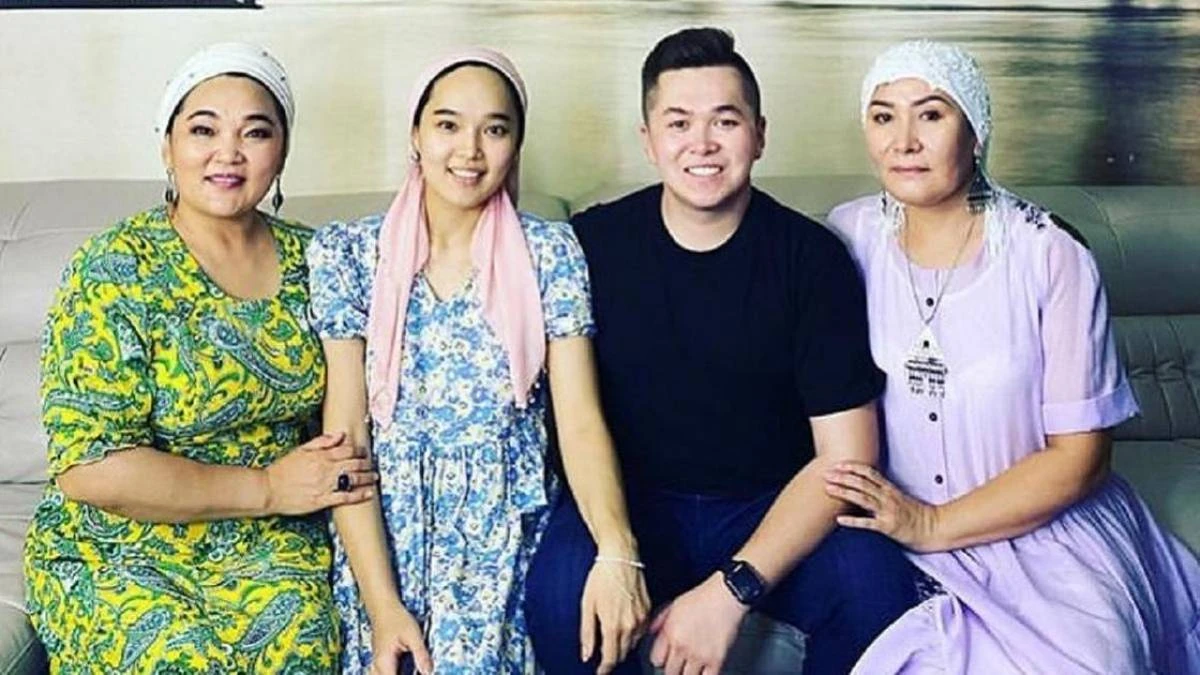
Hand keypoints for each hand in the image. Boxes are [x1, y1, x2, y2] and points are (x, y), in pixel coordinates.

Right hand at [264, 432, 376, 514]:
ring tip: (375, 477)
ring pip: (353, 479)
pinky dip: (359, 495)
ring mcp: (325, 486)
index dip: (359, 450)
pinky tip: (369, 493)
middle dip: (367, 464)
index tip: (364, 452)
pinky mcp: (322, 501)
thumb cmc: (282, 469)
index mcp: (321, 456)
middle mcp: (326, 470)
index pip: (347, 450)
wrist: (268, 489)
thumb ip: (322, 442)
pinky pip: (346, 497)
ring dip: (367, 478)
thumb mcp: (300, 449)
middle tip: (373, 465)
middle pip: (354, 464)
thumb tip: (340, 434)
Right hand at [369, 603, 433, 674]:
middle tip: (419, 669)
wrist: (383, 606)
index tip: (421, 673)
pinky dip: (396, 672)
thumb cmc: (397, 618)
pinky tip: (409, 668)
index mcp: (385, 663)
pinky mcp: (382, 660)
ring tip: (413, 669)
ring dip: (399, 673)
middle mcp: (379, 666)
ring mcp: (379, 664)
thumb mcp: (413, 635)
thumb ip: (421, 655)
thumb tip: (430, 672)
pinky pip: (386, 673)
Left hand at [581, 558, 649, 673]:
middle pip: (622, 653)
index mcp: (613, 626)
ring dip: (623, 646)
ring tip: (613, 640)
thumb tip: (586, 654)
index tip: (600, 672)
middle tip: (603, 657)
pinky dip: (632, 634)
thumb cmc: (601, 577)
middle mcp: (631, 625)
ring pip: (633, 643)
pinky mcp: (648, 610)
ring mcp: (642, 618)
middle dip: (613, 657)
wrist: (620, 557)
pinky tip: (624, 627)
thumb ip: (587, 633)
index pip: (611, 658)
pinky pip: (641, 631)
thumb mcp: (587, 606)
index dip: (604, 669)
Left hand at [648, 573, 746, 674]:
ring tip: (692, 668)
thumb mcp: (675, 604)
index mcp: (670, 633)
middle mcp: (682, 646)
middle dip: (673, 669)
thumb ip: (661, 620)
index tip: (665, 658)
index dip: (660, 659)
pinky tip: (705, 671)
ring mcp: (699, 655)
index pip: (656, 659)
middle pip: (670, 672)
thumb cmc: (703, 596)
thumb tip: (653, 631)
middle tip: (679, 665)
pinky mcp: (716, 659)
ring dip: (688, 674)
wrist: (726, 595)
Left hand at [825, 462, 941, 551]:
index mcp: (889, 489)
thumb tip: (864, 487)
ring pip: (862, 498)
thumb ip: (882, 491)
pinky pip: (868, 523)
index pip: (868, 472)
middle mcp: (887, 497)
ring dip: (844, 492)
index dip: (852, 467)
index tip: (837, 464)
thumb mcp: (899, 497)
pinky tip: (839, 520)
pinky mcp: (887, 527)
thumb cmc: (915, 514)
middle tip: (826, 474)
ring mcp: (887, 511)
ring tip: (829, 488)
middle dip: (843, 477)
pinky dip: (853, 521)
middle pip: (862, 483)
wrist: (933, 528)